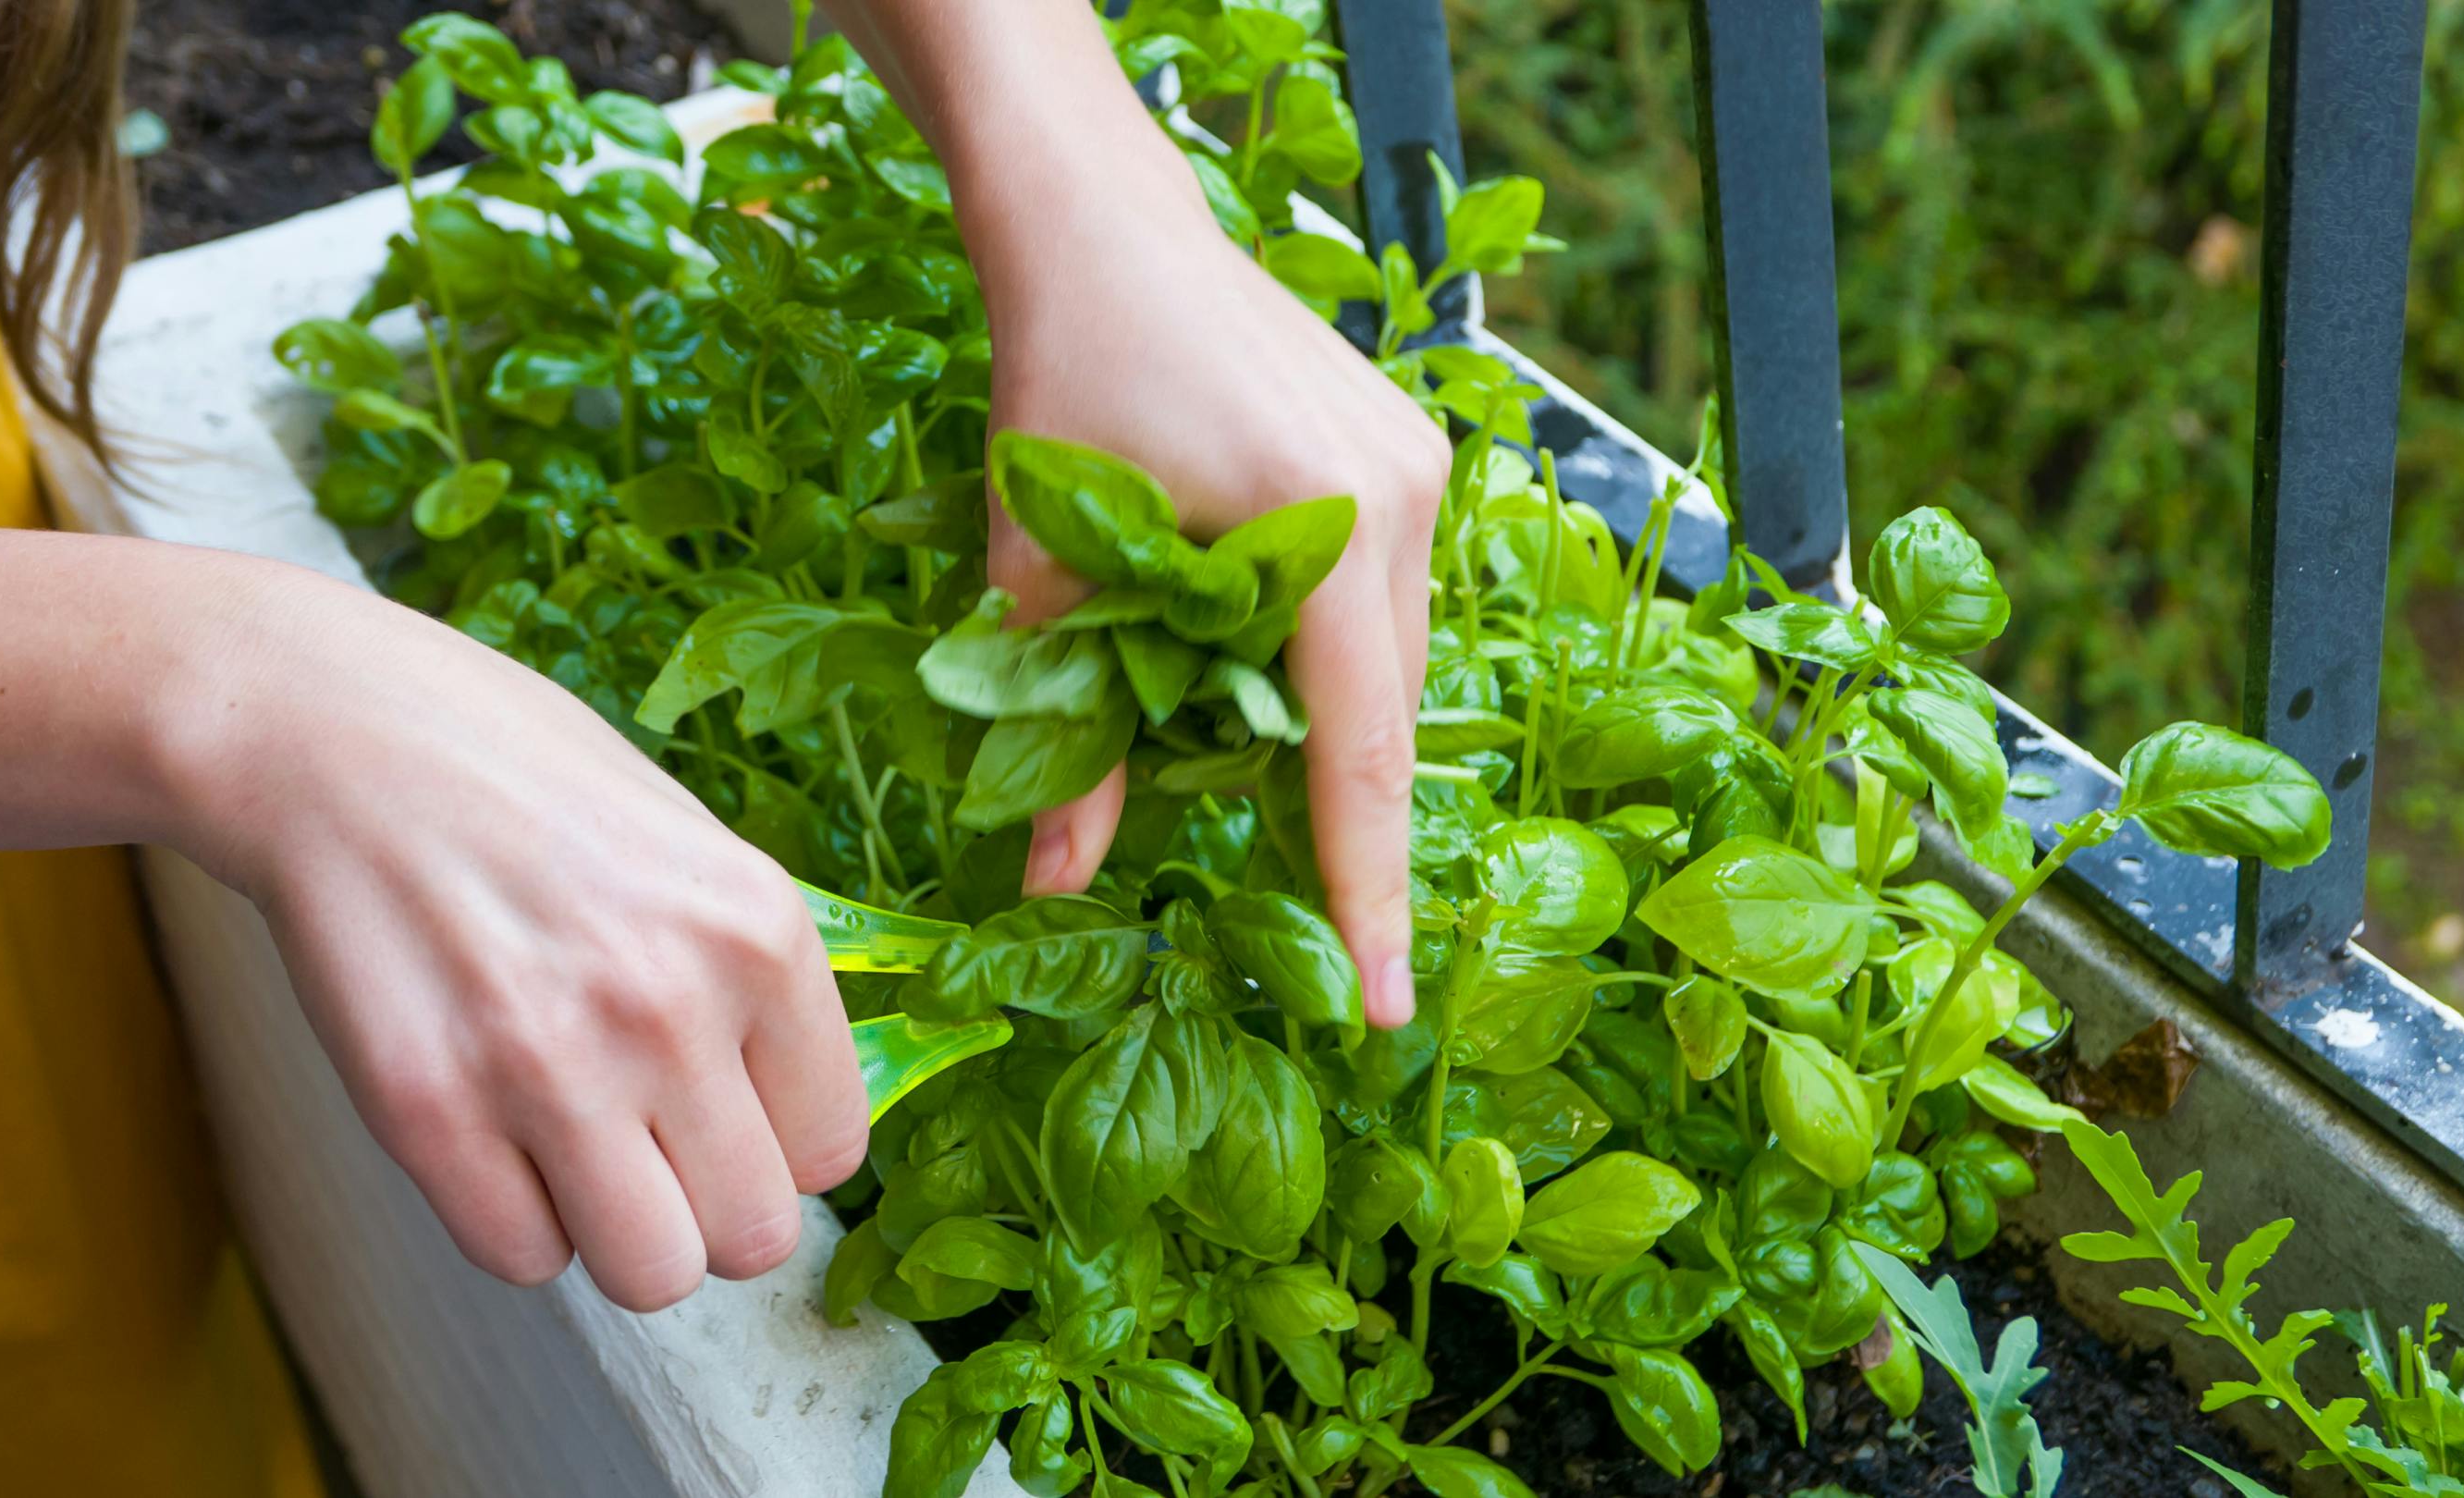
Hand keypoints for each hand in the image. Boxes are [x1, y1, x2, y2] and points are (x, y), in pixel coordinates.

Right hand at [169, 564, 866, 1311]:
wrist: (339, 736)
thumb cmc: (524, 783)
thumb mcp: (695, 850)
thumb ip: (755, 984)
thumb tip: (796, 1122)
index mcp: (758, 934)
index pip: (833, 1152)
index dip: (776, 1146)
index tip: (727, 1112)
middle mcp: (669, 1006)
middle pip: (754, 1236)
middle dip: (706, 1209)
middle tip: (652, 1145)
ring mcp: (548, 1065)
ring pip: (650, 1274)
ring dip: (617, 1233)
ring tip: (576, 1147)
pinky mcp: (428, 1110)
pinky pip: (522, 1258)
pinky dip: (514, 1220)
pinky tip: (493, 1131)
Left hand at [973, 153, 1446, 1031]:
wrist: (1101, 228)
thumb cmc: (1060, 378)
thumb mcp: (1044, 568)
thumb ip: (1065, 735)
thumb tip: (1053, 885)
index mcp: (1319, 526)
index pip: (1358, 754)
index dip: (1366, 890)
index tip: (1384, 1004)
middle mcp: (1399, 497)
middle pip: (1381, 711)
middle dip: (1337, 816)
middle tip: (1304, 923)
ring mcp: (1419, 464)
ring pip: (1388, 657)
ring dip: (1328, 725)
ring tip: (1246, 766)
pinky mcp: (1408, 448)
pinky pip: (1385, 597)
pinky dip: (1331, 656)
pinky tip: (1263, 669)